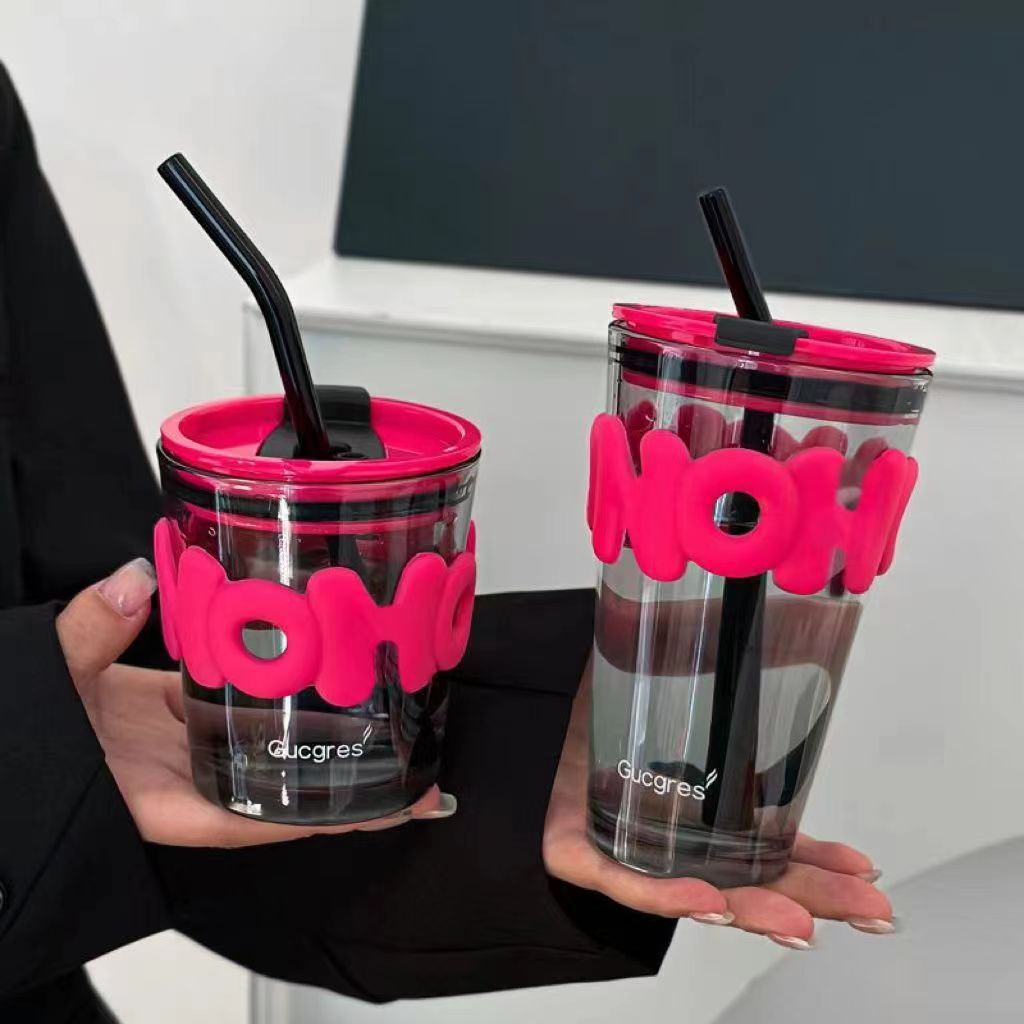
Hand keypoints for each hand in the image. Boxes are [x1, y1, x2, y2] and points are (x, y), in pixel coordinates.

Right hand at [57, 558, 448, 846]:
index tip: (388, 809)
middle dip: (340, 780)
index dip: (321, 817)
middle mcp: (179, 775)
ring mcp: (179, 740)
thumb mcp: (44, 690)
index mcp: (155, 797)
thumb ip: (86, 639)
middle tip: (413, 754)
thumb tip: (131, 583)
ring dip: (313, 730)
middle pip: (276, 787)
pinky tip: (308, 664)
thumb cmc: (19, 736)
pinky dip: (268, 686)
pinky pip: (230, 700)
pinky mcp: (170, 707)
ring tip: (381, 705)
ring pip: (260, 740)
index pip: (252, 819)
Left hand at [543, 665, 892, 949]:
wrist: (531, 700)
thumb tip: (793, 626)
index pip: (771, 847)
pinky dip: (666, 893)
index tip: (867, 868)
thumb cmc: (605, 702)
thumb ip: (731, 661)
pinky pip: (626, 881)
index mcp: (702, 812)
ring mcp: (627, 851)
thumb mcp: (681, 677)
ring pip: (698, 894)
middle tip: (868, 908)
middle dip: (812, 897)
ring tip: (798, 920)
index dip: (820, 859)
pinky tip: (706, 897)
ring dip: (751, 909)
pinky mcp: (580, 853)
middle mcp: (672, 840)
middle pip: (749, 882)